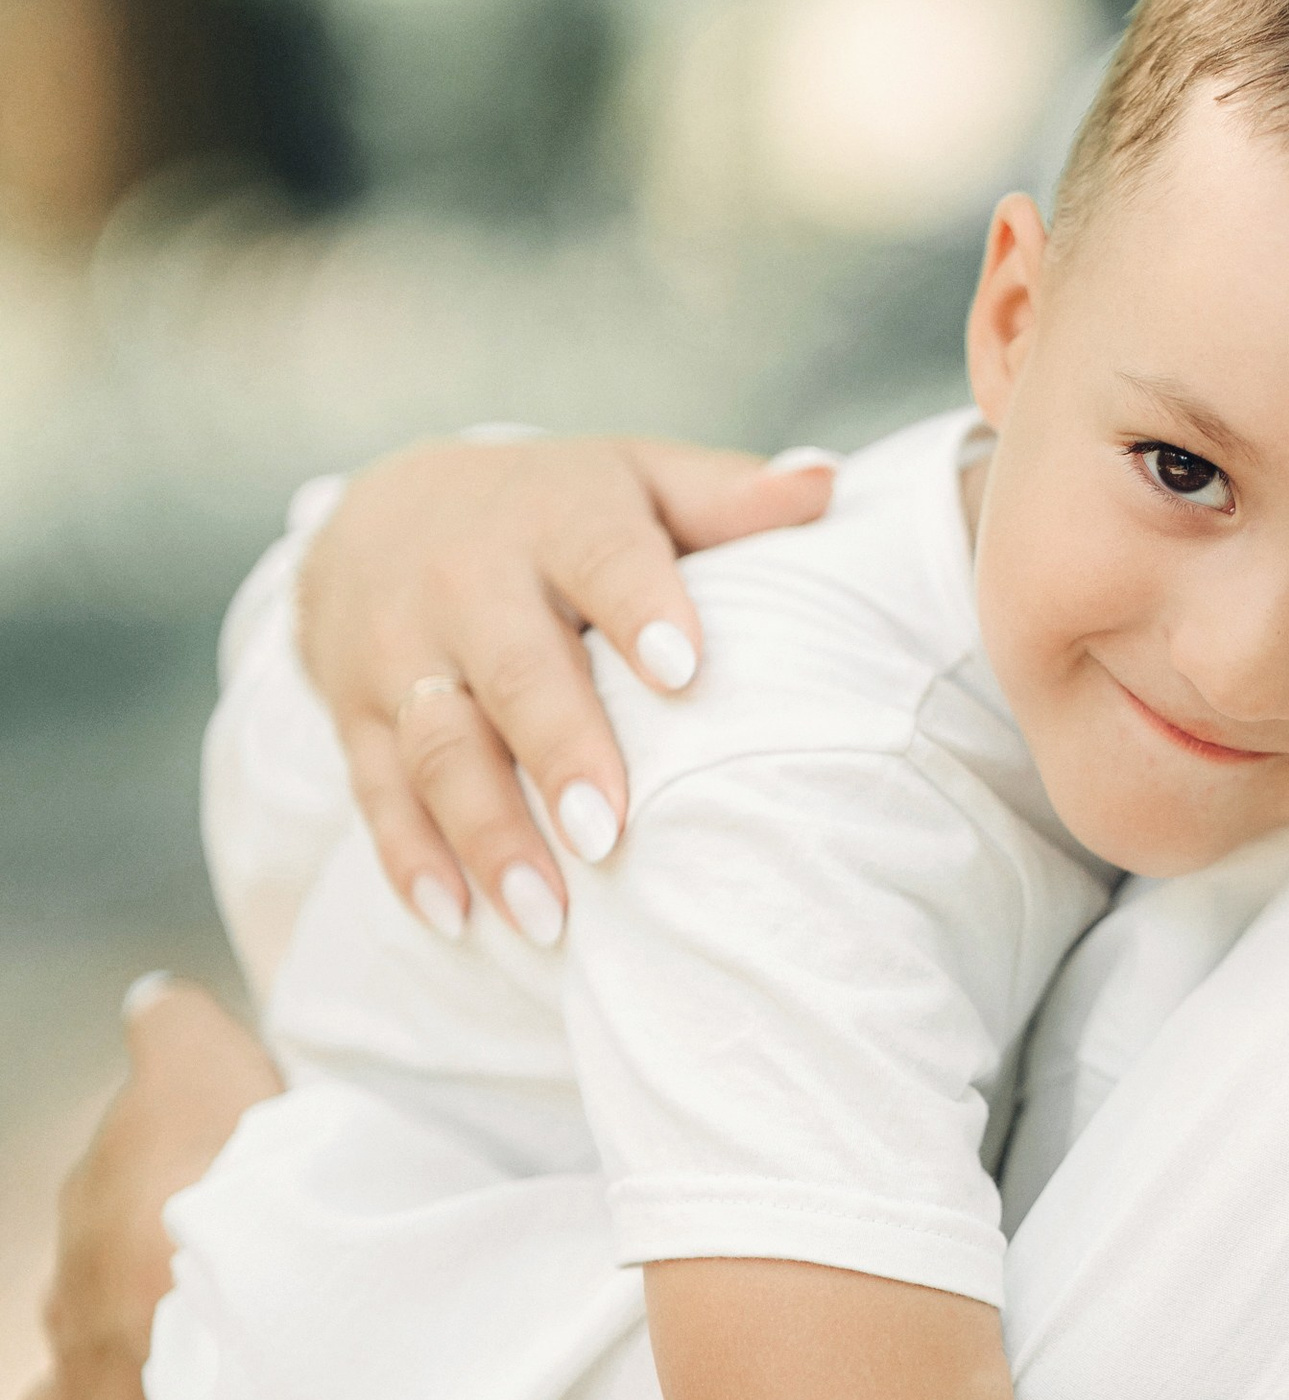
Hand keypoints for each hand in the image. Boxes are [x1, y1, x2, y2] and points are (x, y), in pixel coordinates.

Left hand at [25, 979, 284, 1399]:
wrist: (259, 1271)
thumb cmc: (246, 1159)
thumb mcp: (203, 1059)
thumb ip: (173, 1029)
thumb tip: (146, 998)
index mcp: (107, 1209)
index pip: (106, 1217)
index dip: (146, 1228)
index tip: (180, 1236)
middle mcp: (83, 1302)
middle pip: (79, 1321)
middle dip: (111, 1334)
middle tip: (162, 1344)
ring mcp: (100, 1393)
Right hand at [299, 434, 834, 935]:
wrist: (381, 511)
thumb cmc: (552, 512)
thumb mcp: (635, 480)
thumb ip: (724, 496)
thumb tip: (824, 481)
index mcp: (557, 519)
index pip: (602, 559)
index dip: (640, 608)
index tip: (683, 668)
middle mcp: (468, 582)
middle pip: (514, 672)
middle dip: (558, 751)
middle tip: (606, 830)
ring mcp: (399, 651)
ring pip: (440, 746)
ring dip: (488, 833)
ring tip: (547, 913)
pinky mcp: (353, 711)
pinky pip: (376, 790)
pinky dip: (411, 859)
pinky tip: (454, 919)